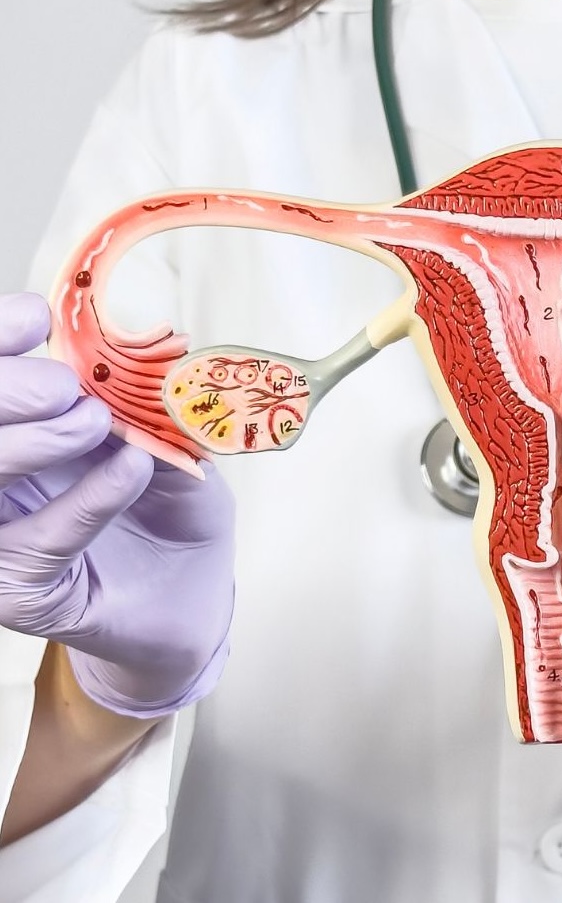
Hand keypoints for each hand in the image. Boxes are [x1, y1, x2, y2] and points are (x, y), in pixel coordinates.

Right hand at [0, 293, 234, 717]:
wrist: (195, 588)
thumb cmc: (170, 503)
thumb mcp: (164, 434)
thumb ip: (135, 399)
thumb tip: (121, 347)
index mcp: (17, 430)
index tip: (32, 319)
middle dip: (2, 392)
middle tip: (63, 386)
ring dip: (35, 443)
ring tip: (98, 424)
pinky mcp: (17, 590)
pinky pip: (33, 544)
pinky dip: (84, 503)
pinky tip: (132, 471)